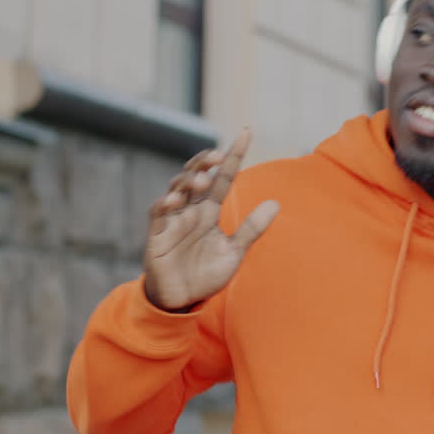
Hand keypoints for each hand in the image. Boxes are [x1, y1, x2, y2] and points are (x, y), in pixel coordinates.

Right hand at [143, 129, 279, 311]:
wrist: (182, 300)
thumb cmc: (206, 274)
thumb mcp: (235, 251)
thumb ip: (252, 228)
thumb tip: (276, 202)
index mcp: (209, 211)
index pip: (223, 178)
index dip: (233, 156)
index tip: (246, 132)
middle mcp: (191, 210)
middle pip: (196, 176)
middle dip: (204, 162)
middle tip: (218, 155)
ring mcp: (173, 220)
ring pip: (176, 189)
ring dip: (187, 181)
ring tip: (201, 180)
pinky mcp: (157, 234)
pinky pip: (157, 214)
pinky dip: (164, 204)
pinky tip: (174, 200)